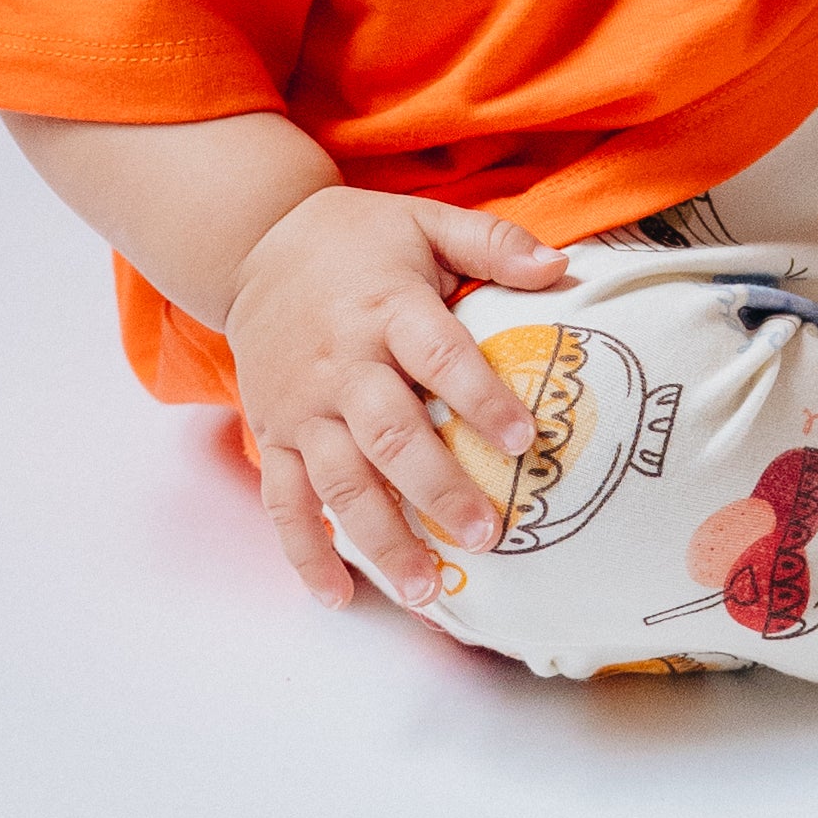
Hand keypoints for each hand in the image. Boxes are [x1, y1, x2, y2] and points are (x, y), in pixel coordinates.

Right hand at [224, 187, 574, 611]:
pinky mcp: (272, 434)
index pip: (439, 356)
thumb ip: (495, 242)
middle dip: (437, 490)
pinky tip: (337, 596)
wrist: (255, 243)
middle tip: (485, 535)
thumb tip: (561, 267)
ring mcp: (302, 407)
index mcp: (387, 308)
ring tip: (425, 589)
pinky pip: (283, 501)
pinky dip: (305, 551)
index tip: (525, 438)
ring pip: (339, 482)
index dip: (481, 398)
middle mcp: (342, 364)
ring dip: (380, 539)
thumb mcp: (427, 221)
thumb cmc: (359, 239)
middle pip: (389, 435)